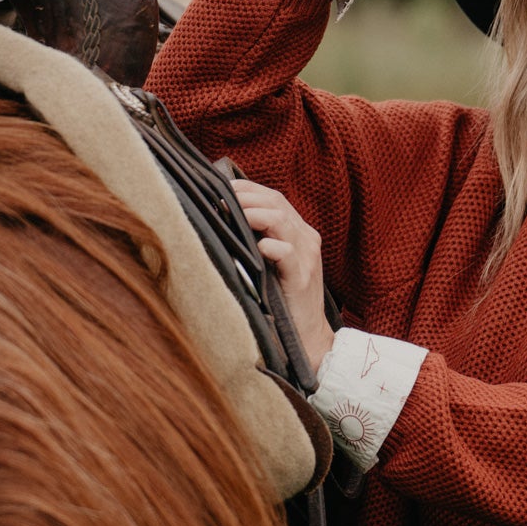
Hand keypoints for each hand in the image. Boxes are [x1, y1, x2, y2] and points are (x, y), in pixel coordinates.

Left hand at [232, 178, 333, 373]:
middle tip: (219, 199)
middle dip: (245, 196)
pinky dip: (270, 246)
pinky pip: (287, 253)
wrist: (307, 337)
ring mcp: (307, 257)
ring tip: (232, 215)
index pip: (273, 197)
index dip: (247, 189)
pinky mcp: (302, 278)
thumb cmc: (282, 300)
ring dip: (253, 215)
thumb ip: (257, 240)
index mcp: (299, 232)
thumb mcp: (271, 264)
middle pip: (276, 202)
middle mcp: (306, 239)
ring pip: (281, 221)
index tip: (220, 188)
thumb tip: (221, 219)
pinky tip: (255, 248)